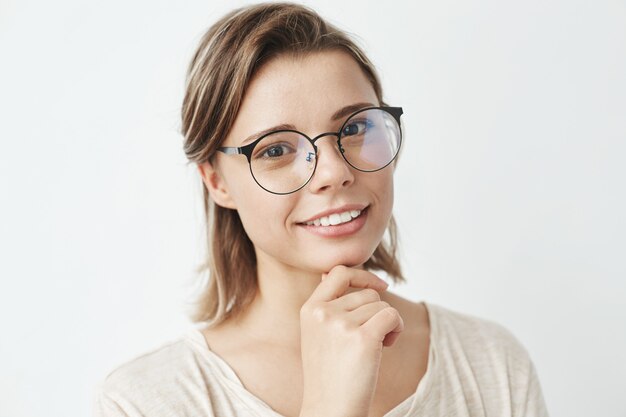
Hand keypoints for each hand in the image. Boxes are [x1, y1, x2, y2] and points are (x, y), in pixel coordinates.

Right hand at [299, 265, 404, 416]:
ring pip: (381, 305)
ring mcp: (341, 324)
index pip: (338, 272)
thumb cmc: (329, 374)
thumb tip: (332, 273)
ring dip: (386, 324)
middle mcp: (322, 313)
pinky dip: (396, 329)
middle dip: (376, 312)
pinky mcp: (362, 338)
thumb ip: (326, 304)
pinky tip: (386, 346)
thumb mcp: (317, 333)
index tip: (380, 287)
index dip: (363, 275)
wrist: (331, 409)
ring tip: (373, 348)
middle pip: (367, 293)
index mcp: (309, 309)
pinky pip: (392, 315)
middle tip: (368, 339)